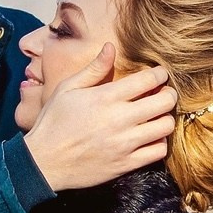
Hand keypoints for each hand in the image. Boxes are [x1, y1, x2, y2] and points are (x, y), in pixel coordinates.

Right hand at [23, 44, 176, 191]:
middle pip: (164, 102)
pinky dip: (159, 142)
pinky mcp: (125, 164)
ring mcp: (124, 143)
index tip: (159, 74)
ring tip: (157, 116)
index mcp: (106, 97)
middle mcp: (119, 119)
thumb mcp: (67, 89)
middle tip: (164, 94)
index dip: (160, 74)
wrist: (43, 162)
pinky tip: (150, 137)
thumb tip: (111, 47)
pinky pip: (158, 152)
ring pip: (166, 127)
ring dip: (166, 118)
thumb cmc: (53, 122)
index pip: (148, 79)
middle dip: (169, 94)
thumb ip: (93, 69)